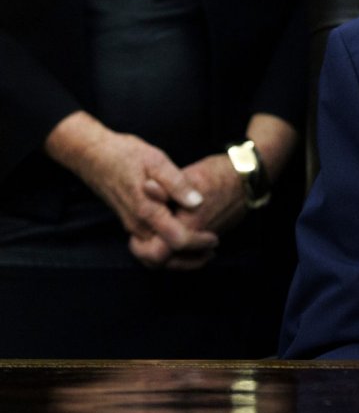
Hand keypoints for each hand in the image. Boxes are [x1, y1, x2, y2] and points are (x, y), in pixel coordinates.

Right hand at [44, 112, 218, 267]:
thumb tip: (197, 203)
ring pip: (154, 256)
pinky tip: (186, 236)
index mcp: (146, 209)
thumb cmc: (125, 154)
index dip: (198, 242)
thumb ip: (176, 183)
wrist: (91, 155)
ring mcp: (131, 226)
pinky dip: (168, 248)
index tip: (214, 237)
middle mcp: (137, 224)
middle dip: (190, 258)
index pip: (175, 240)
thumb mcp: (155, 160)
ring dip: (180, 256)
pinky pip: (149, 246)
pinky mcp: (130, 223)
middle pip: (164, 258)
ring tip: (203, 248)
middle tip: (212, 248)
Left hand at [146, 112, 298, 267]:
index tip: (136, 238)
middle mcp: (199, 238)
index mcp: (189, 225)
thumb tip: (146, 187)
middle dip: (150, 256)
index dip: (142, 249)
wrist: (248, 178)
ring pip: (179, 261)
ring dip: (164, 256)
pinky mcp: (213, 236)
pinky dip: (180, 253)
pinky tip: (173, 242)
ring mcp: (208, 240)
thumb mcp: (189, 176)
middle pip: (166, 263)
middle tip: (140, 242)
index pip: (158, 254)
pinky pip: (192, 254)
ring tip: (152, 243)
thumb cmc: (218, 174)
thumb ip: (166, 187)